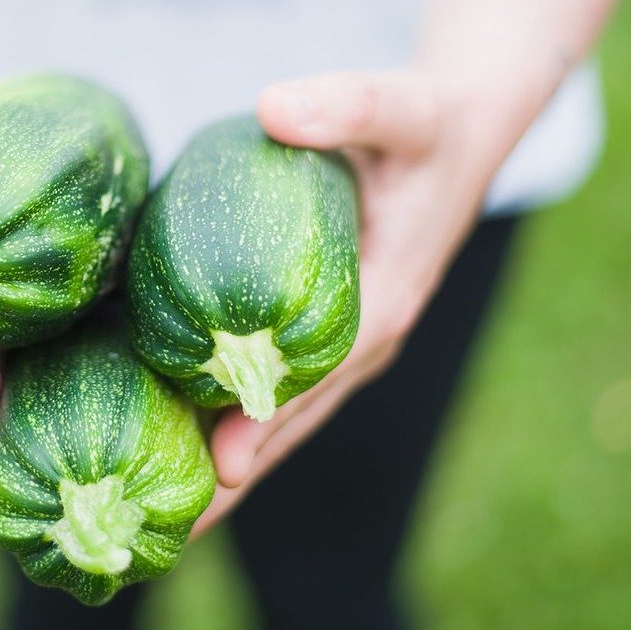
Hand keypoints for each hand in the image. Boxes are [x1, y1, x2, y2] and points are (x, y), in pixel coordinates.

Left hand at [193, 67, 529, 535]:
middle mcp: (369, 334)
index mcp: (386, 297)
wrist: (459, 133)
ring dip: (235, 456)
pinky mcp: (334, 329)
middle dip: (241, 466)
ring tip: (171, 507)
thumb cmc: (425, 126)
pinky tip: (189, 434)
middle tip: (173, 524)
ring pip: (288, 411)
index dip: (272, 418)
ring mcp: (351, 339)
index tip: (221, 468)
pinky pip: (285, 386)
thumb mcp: (397, 108)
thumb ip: (345, 105)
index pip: (321, 373)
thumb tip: (274, 108)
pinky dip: (241, 417)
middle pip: (298, 414)